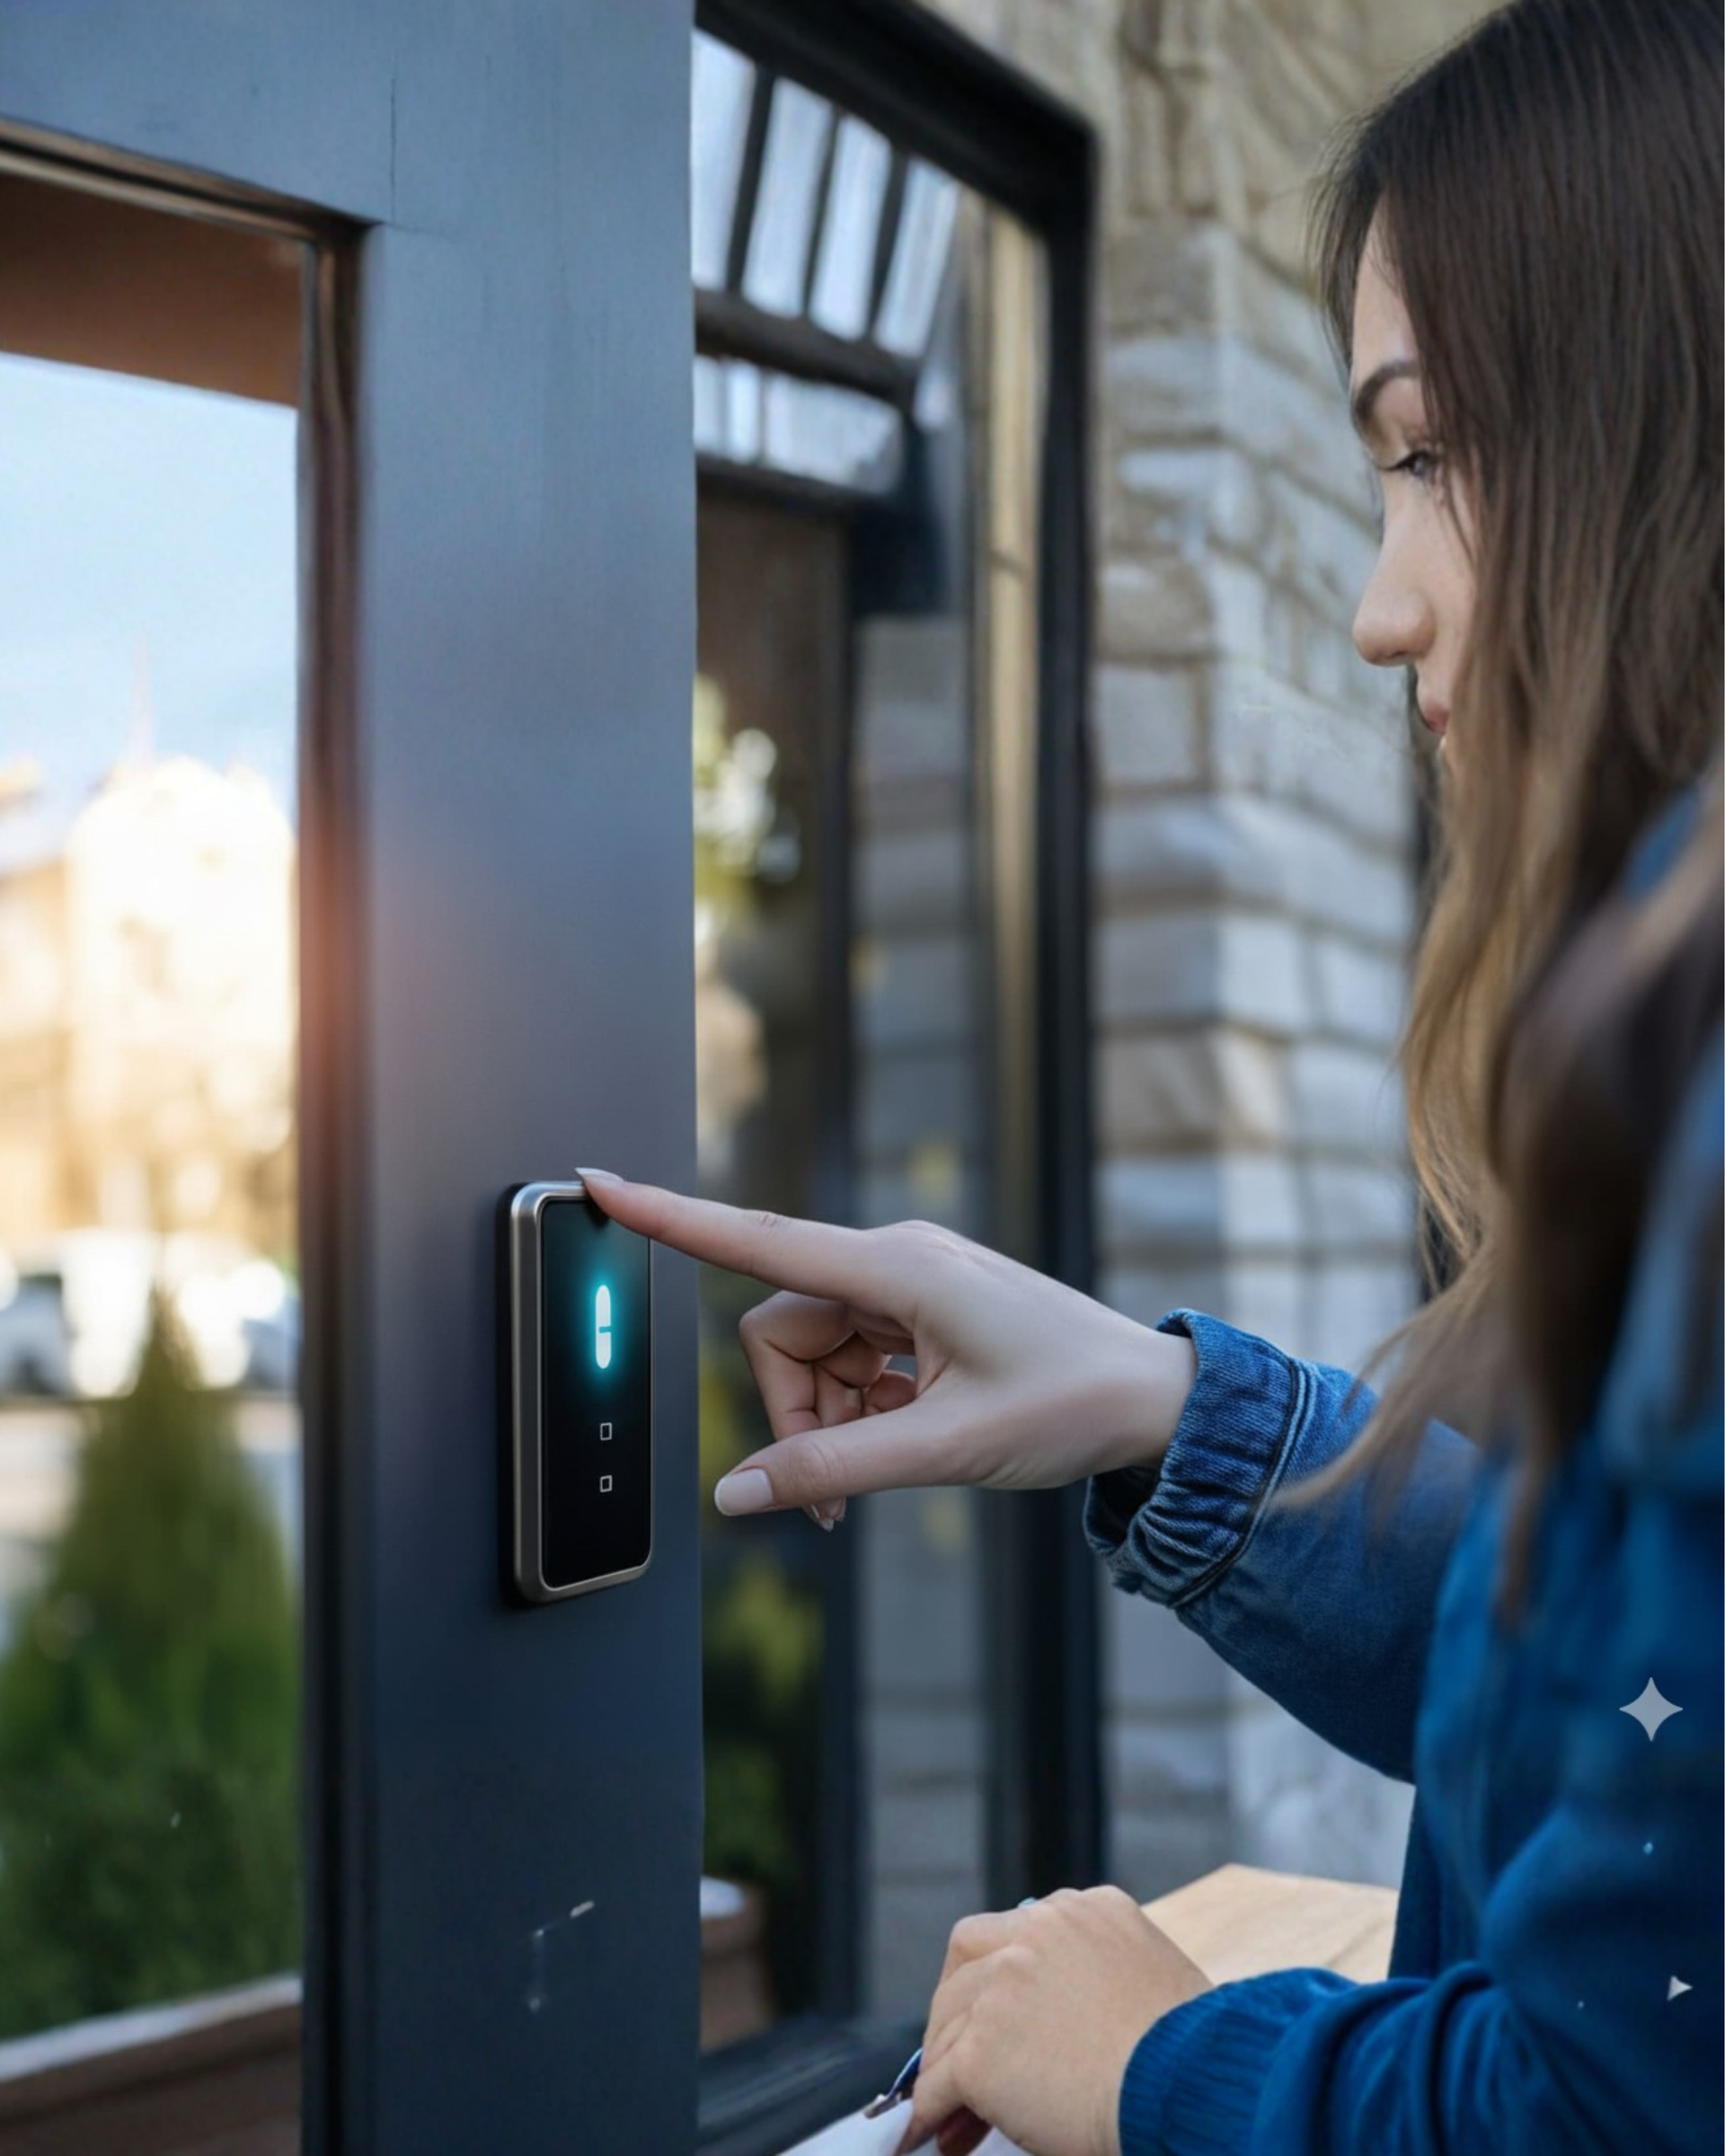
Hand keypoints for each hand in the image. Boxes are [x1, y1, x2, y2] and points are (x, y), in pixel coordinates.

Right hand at [578, 1171, 1195, 1518]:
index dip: (671, 1216)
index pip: (756, 1239)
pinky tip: (910, 1436)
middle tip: (844, 1487)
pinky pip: (852, 1356)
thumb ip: (832, 1470)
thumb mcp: (946, 1448)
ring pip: (813, 1352)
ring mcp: (909, 1284)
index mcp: (896, 1268)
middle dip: (794, 1411)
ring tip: (892, 1467)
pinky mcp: (923, 1308)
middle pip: (779, 1329)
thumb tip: (736, 1495)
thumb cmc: (1072, 1404)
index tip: (601, 1183)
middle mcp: (894, 1261)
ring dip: (831, 1418)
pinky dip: (859, 1407)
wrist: (1155, 1402)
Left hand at [901, 1888, 1211, 2155]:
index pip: (1020, 1930)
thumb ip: (1104, 1977)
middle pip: (969, 1960)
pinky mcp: (982, 2047)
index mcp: (1087, 1910)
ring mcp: (1004, 1983)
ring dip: (945, 2062)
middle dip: (959, 2010)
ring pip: (950, 2020)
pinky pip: (941, 2081)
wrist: (1185, 2084)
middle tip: (957, 2056)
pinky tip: (934, 2129)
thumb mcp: (1154, 1981)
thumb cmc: (1192, 2053)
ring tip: (947, 2109)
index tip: (996, 2013)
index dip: (1000, 1975)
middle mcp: (1039, 1930)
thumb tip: (1073, 2026)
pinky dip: (931, 2108)